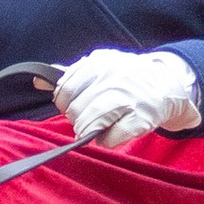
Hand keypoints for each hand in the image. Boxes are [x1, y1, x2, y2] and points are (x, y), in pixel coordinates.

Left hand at [52, 48, 202, 147]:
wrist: (166, 83)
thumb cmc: (126, 78)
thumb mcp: (98, 68)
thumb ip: (69, 75)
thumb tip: (38, 81)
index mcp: (100, 63)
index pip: (65, 89)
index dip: (65, 102)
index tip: (75, 104)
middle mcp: (113, 78)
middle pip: (75, 110)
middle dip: (78, 118)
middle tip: (90, 116)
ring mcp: (128, 99)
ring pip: (89, 125)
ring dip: (88, 131)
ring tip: (98, 126)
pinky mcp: (140, 119)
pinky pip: (109, 139)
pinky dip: (106, 141)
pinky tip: (112, 131)